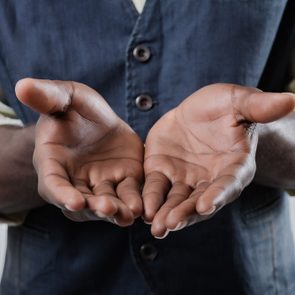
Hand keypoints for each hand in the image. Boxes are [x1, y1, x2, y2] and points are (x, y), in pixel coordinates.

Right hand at [16, 78, 143, 224]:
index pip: (53, 182)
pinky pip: (127, 194)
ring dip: (116, 211)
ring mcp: (99, 183)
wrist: (97, 120)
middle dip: (94, 207)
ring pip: (106, 203)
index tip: (74, 202)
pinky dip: (134, 202)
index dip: (62, 194)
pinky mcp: (122, 180)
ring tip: (129, 213)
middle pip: (82, 201)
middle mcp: (75, 180)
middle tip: (107, 208)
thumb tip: (22, 85)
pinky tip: (143, 207)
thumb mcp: (64, 97)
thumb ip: (48, 96)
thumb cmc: (74, 110)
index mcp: (53, 162)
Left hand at [142, 84, 294, 237]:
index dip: (218, 194)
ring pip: (176, 200)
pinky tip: (143, 210)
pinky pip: (156, 187)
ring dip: (167, 213)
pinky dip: (151, 198)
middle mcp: (209, 179)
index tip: (207, 206)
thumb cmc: (225, 109)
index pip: (227, 183)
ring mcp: (184, 178)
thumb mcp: (239, 102)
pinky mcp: (162, 172)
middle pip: (198, 200)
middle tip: (172, 225)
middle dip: (186, 213)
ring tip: (158, 227)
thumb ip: (259, 107)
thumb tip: (292, 100)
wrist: (198, 114)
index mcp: (233, 165)